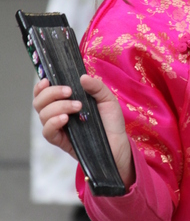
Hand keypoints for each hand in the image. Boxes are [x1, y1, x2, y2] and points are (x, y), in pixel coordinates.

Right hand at [33, 76, 134, 190]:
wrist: (118, 143)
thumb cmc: (111, 121)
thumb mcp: (107, 99)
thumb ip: (96, 87)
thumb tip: (83, 77)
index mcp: (65, 102)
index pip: (44, 93)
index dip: (41, 87)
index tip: (47, 80)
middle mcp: (58, 114)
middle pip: (39, 102)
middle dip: (51, 93)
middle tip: (69, 92)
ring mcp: (59, 128)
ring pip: (43, 115)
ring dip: (58, 106)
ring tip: (77, 107)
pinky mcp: (61, 141)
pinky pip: (47, 132)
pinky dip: (53, 122)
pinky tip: (65, 119)